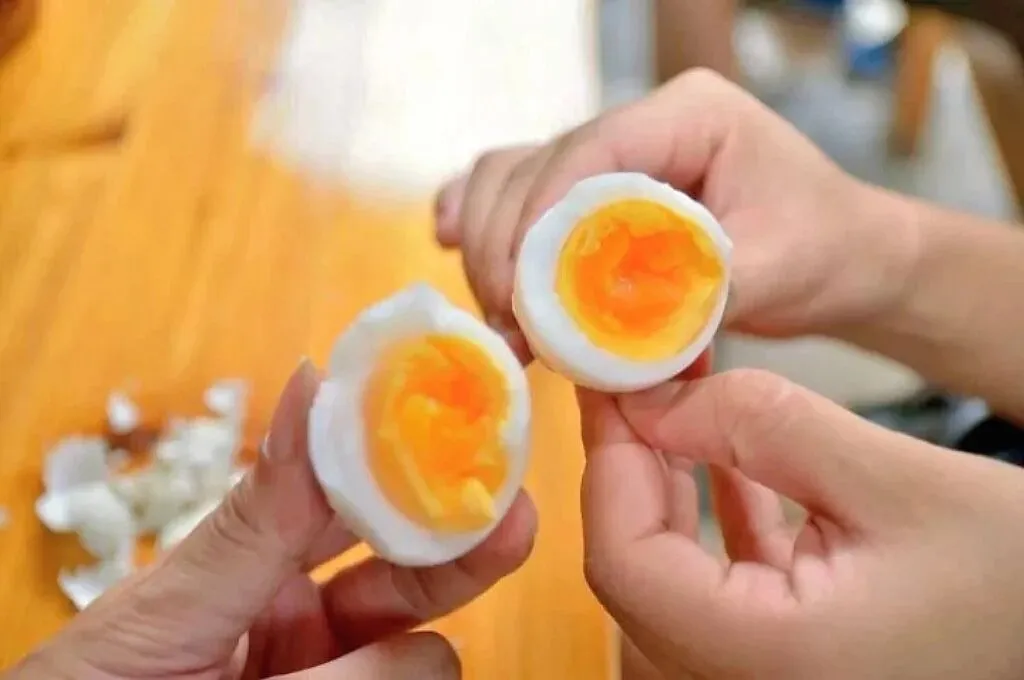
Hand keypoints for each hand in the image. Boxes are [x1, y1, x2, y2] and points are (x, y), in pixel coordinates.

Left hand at [13, 361, 535, 679]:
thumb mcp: (168, 607)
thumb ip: (259, 517)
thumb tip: (313, 384)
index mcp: (256, 565)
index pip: (349, 499)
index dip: (403, 459)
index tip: (459, 418)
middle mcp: (309, 621)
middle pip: (413, 572)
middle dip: (459, 545)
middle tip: (513, 514)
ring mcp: (335, 673)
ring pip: (425, 652)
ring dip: (393, 660)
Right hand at [434, 69, 919, 356]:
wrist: (844, 256)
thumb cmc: (826, 250)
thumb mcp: (776, 269)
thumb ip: (692, 293)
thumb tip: (604, 335)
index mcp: (687, 114)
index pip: (588, 150)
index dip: (537, 219)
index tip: (518, 293)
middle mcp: (641, 124)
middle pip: (535, 166)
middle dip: (504, 244)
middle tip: (508, 324)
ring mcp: (614, 154)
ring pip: (514, 177)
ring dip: (488, 243)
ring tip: (499, 317)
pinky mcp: (598, 192)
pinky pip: (521, 191)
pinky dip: (481, 217)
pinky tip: (451, 241)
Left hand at [578, 368, 1023, 679]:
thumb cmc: (1018, 576)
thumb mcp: (897, 478)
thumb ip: (765, 426)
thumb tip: (655, 397)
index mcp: (767, 660)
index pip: (625, 562)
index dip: (609, 461)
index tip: (611, 382)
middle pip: (636, 570)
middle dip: (632, 465)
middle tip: (637, 379)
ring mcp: (760, 679)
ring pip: (669, 577)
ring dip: (667, 486)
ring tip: (676, 401)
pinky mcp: (785, 660)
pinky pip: (716, 588)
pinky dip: (710, 519)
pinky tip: (723, 458)